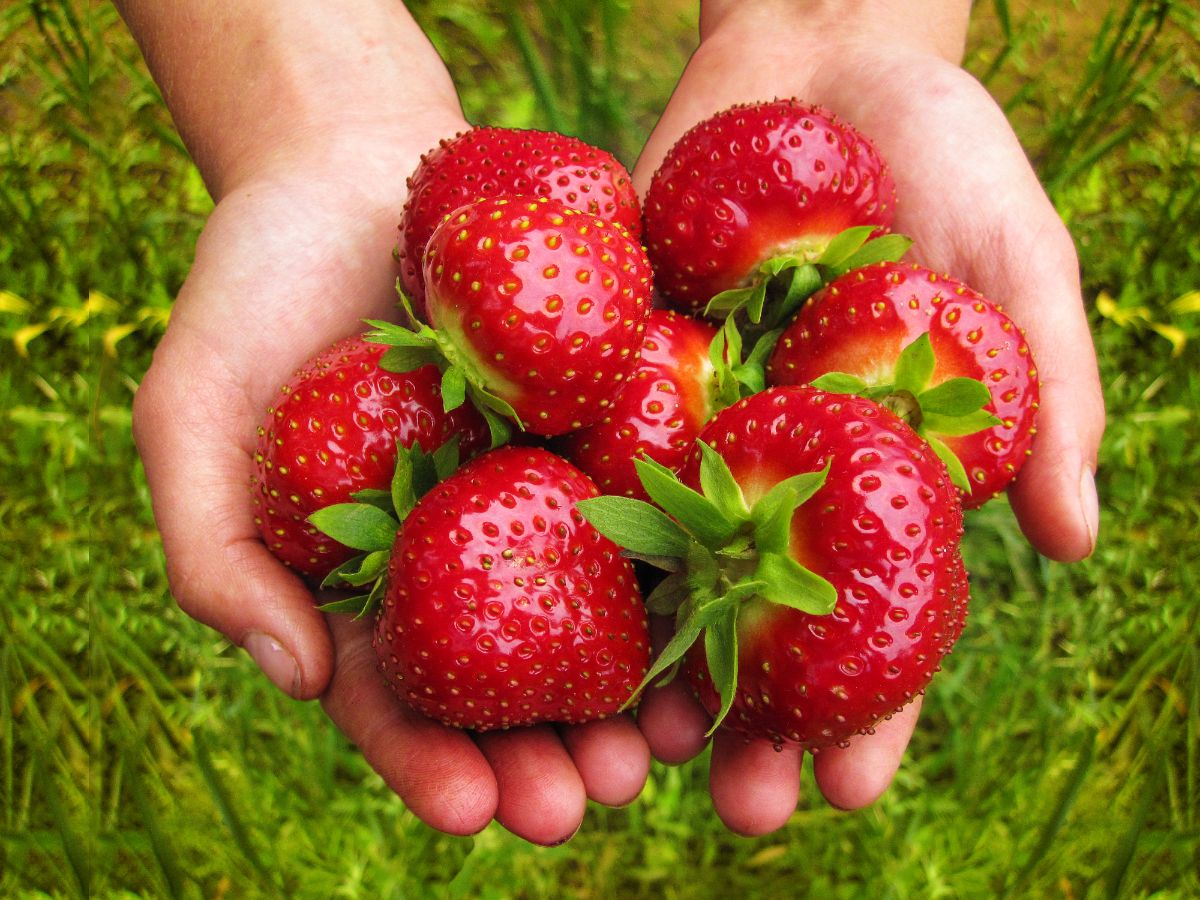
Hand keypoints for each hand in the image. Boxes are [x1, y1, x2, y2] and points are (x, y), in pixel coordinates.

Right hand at [122, 0, 655, 838]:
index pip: (399, 697)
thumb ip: (216, 552)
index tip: (471, 810)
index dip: (430, 762)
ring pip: (596, 611)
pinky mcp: (607, 418)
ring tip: (666, 746)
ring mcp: (544, 488)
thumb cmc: (253, 292)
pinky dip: (685, 558)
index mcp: (370, 576)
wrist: (350, 167)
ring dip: (634, 687)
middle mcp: (467, 550)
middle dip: (549, 749)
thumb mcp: (192, 415)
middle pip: (513, 677)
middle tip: (586, 799)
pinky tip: (717, 611)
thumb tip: (297, 677)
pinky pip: (652, 495)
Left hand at [629, 1, 1104, 833]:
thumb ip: (1044, 390)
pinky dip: (570, 527)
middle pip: (760, 619)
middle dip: (748, 715)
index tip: (848, 789)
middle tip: (726, 804)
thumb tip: (1073, 538)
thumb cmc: (942, 150)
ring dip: (649, 659)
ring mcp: (693, 418)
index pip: (884, 617)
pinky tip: (540, 602)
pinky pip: (592, 454)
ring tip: (632, 744)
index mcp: (881, 467)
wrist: (815, 53)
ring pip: (662, 567)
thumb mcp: (1016, 257)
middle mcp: (780, 462)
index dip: (872, 708)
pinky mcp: (620, 364)